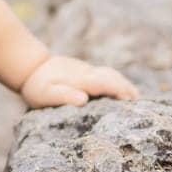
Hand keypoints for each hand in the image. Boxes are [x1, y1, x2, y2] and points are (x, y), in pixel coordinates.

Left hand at [19, 54, 140, 108]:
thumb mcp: (45, 94)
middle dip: (127, 88)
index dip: (119, 91)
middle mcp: (87, 73)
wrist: (31, 67)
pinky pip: (106, 75)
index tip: (131, 100)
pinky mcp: (86, 72)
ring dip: (124, 84)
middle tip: (140, 104)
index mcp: (80, 80)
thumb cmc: (37, 86)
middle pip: (113, 77)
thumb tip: (84, 99)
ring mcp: (87, 71)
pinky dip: (117, 82)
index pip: (105, 83)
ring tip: (136, 99)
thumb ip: (63, 95)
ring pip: (111, 74)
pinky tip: (122, 92)